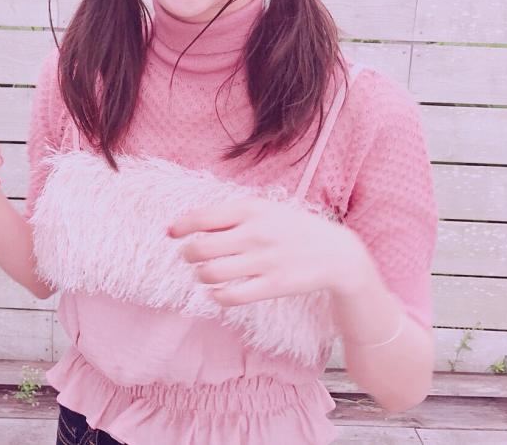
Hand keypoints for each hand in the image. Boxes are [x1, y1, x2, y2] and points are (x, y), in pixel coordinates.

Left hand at [167, 197, 368, 307]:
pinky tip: (218, 293)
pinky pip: (231, 296)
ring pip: (211, 274)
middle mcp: (255, 233)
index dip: (180, 227)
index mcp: (250, 209)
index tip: (171, 234)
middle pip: (200, 248)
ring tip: (206, 274)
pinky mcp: (273, 285)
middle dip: (187, 254)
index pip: (202, 217)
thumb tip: (187, 225)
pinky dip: (217, 296)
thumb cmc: (291, 228)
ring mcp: (264, 260)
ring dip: (201, 276)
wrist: (335, 253)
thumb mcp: (265, 210)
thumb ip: (230, 217)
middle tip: (190, 257)